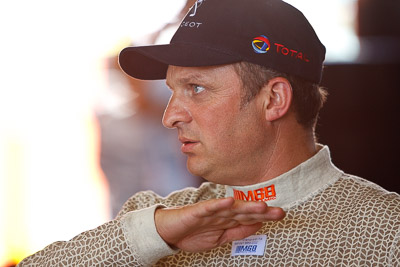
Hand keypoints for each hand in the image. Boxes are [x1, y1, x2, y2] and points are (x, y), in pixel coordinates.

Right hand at [154, 197, 284, 251]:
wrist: (168, 232)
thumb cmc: (193, 233)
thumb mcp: (220, 238)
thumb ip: (238, 232)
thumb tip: (258, 225)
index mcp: (228, 220)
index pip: (249, 217)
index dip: (265, 216)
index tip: (281, 214)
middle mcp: (222, 213)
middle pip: (244, 212)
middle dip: (261, 211)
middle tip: (279, 211)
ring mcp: (210, 212)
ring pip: (231, 209)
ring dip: (246, 206)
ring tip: (261, 206)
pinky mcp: (197, 212)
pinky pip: (209, 208)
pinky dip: (219, 204)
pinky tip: (230, 201)